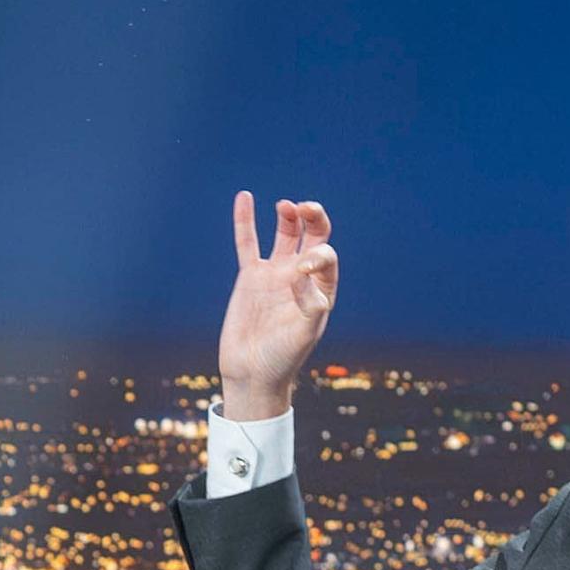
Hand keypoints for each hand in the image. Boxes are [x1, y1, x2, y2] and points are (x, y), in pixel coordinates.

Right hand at [219, 191, 338, 421]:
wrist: (252, 372)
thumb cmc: (283, 357)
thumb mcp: (304, 333)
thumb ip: (311, 303)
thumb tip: (302, 272)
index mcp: (321, 289)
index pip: (325, 257)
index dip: (317, 254)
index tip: (301, 270)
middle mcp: (301, 277)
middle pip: (312, 236)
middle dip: (313, 218)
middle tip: (306, 208)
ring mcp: (275, 274)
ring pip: (284, 235)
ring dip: (288, 217)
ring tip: (286, 206)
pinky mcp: (249, 277)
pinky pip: (247, 244)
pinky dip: (245, 221)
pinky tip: (245, 197)